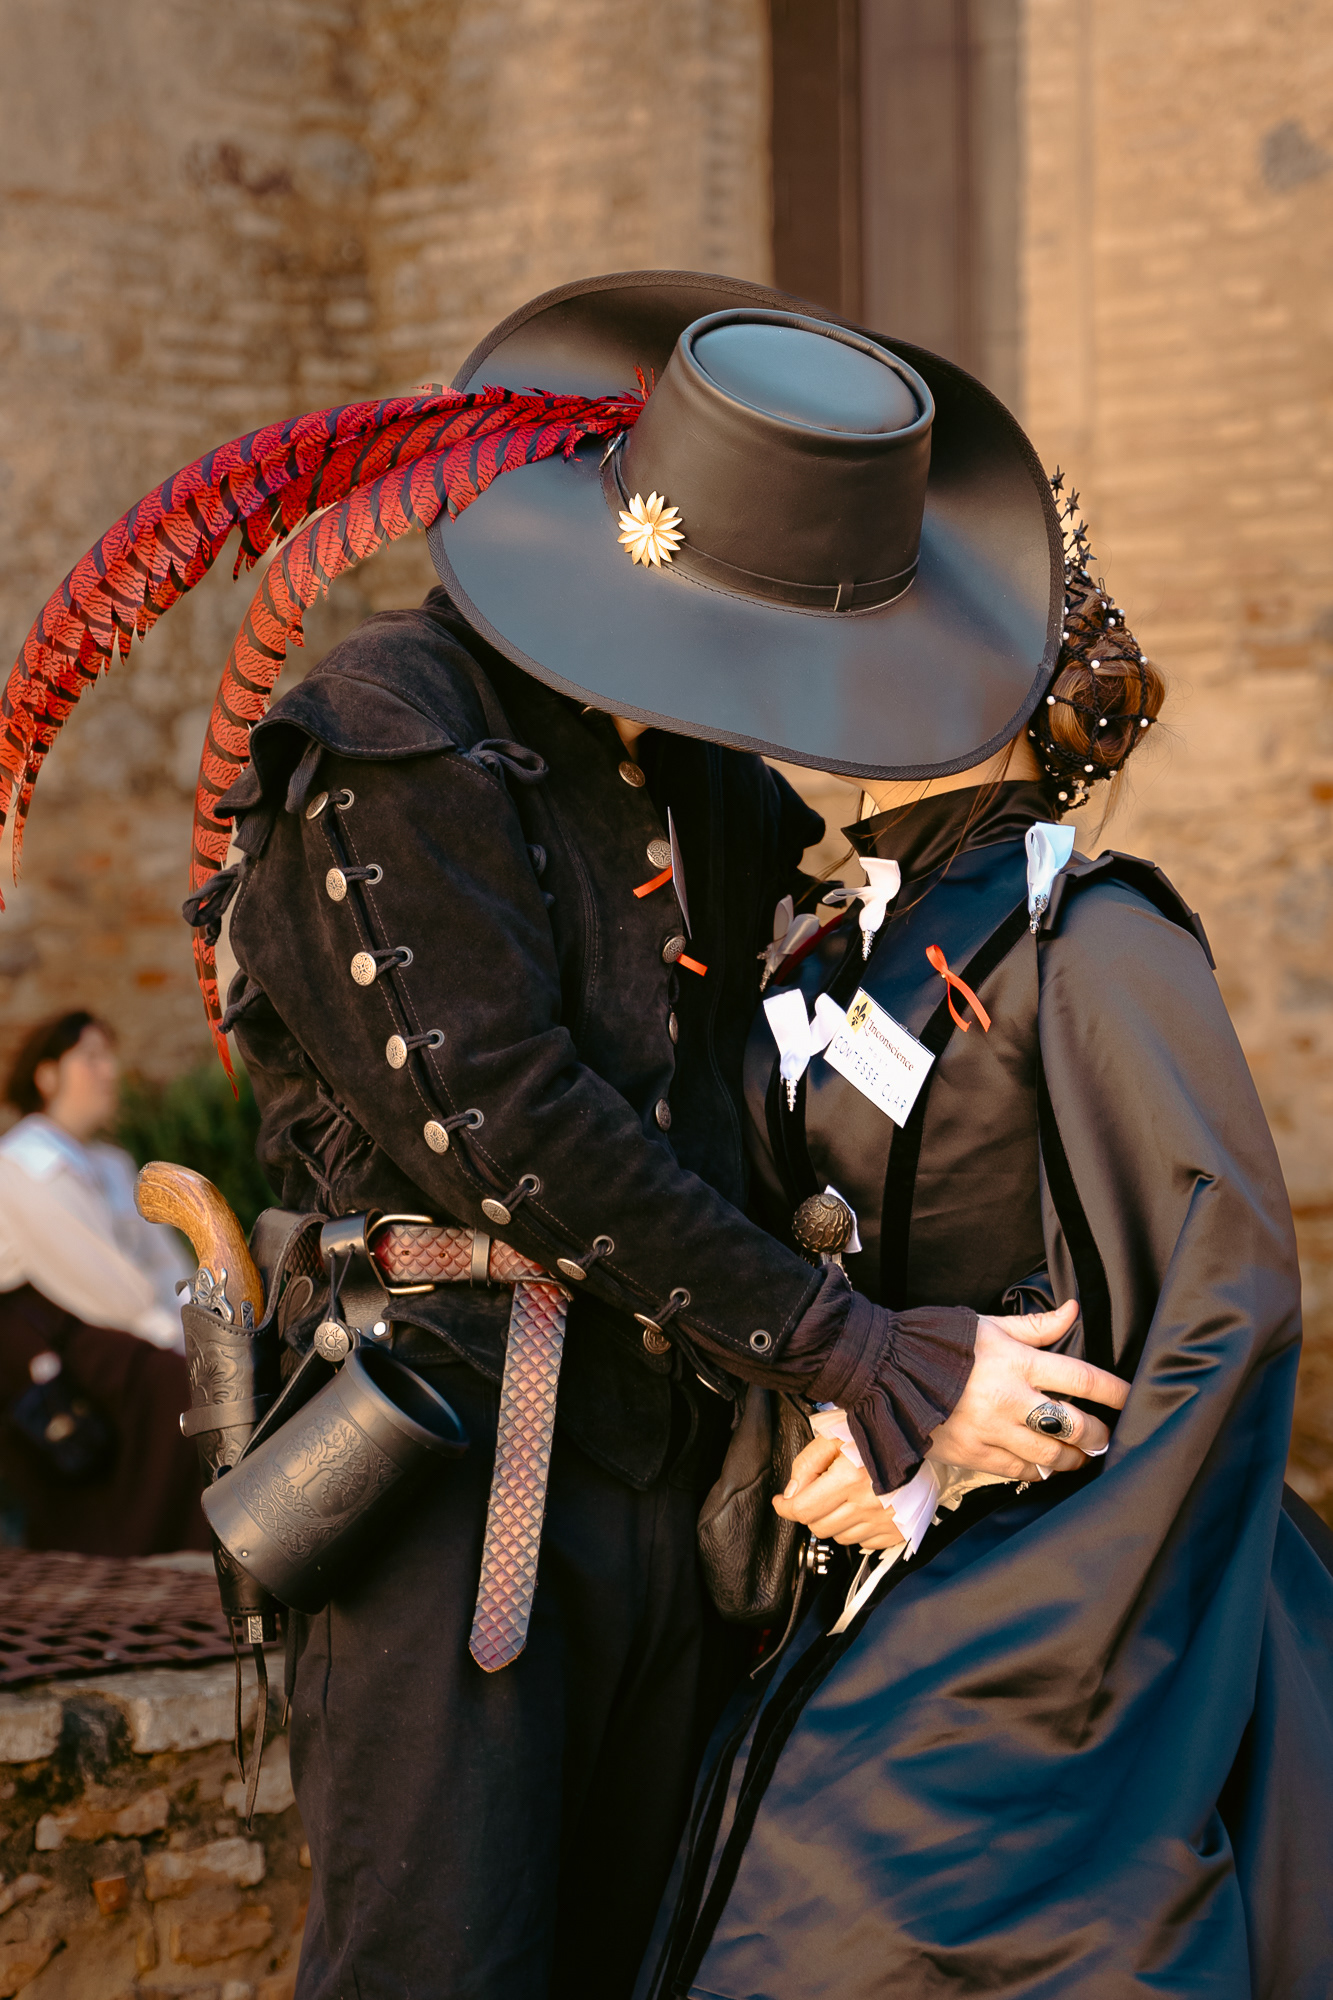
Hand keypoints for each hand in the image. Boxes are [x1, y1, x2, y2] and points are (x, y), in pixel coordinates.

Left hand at [771, 1436, 906, 1550]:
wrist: (918, 1438)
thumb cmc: (875, 1433)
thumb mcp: (834, 1436)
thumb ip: (807, 1463)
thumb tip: (792, 1494)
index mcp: (850, 1478)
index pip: (804, 1509)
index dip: (785, 1507)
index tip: (781, 1502)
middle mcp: (868, 1503)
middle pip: (819, 1527)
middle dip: (810, 1512)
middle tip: (816, 1493)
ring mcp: (885, 1520)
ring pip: (839, 1538)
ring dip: (833, 1521)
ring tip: (842, 1498)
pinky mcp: (898, 1530)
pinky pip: (864, 1543)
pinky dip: (856, 1529)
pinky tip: (860, 1509)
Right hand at [928, 1300, 1127, 1479]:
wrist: (885, 1371)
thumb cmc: (938, 1343)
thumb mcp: (987, 1325)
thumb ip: (1035, 1325)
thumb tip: (1073, 1310)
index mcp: (1016, 1361)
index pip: (1082, 1379)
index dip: (1114, 1391)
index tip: (1129, 1397)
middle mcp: (1008, 1399)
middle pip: (1074, 1425)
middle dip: (1099, 1434)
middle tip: (1104, 1435)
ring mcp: (991, 1430)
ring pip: (1051, 1455)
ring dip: (1074, 1458)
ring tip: (1080, 1454)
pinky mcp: (974, 1454)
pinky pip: (1020, 1472)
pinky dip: (1039, 1471)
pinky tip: (1045, 1464)